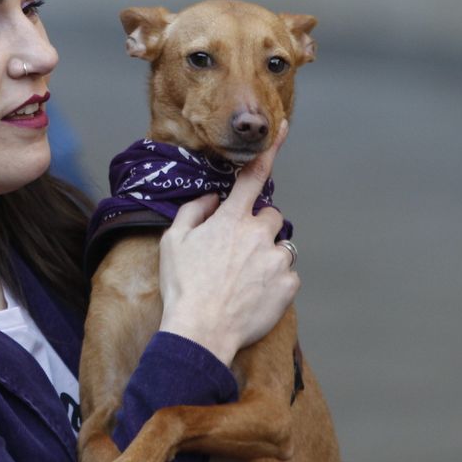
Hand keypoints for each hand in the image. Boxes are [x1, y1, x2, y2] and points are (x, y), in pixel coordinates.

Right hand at [155, 124, 298, 365]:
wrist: (201, 332)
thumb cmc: (183, 286)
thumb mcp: (173, 242)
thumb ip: (193, 212)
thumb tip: (211, 200)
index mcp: (232, 219)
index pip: (253, 177)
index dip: (269, 151)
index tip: (282, 130)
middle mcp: (259, 234)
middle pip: (271, 216)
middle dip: (258, 227)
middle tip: (237, 251)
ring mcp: (276, 260)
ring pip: (280, 247)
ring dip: (266, 255)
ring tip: (243, 279)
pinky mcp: (288, 286)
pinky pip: (287, 275)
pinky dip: (274, 282)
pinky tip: (253, 295)